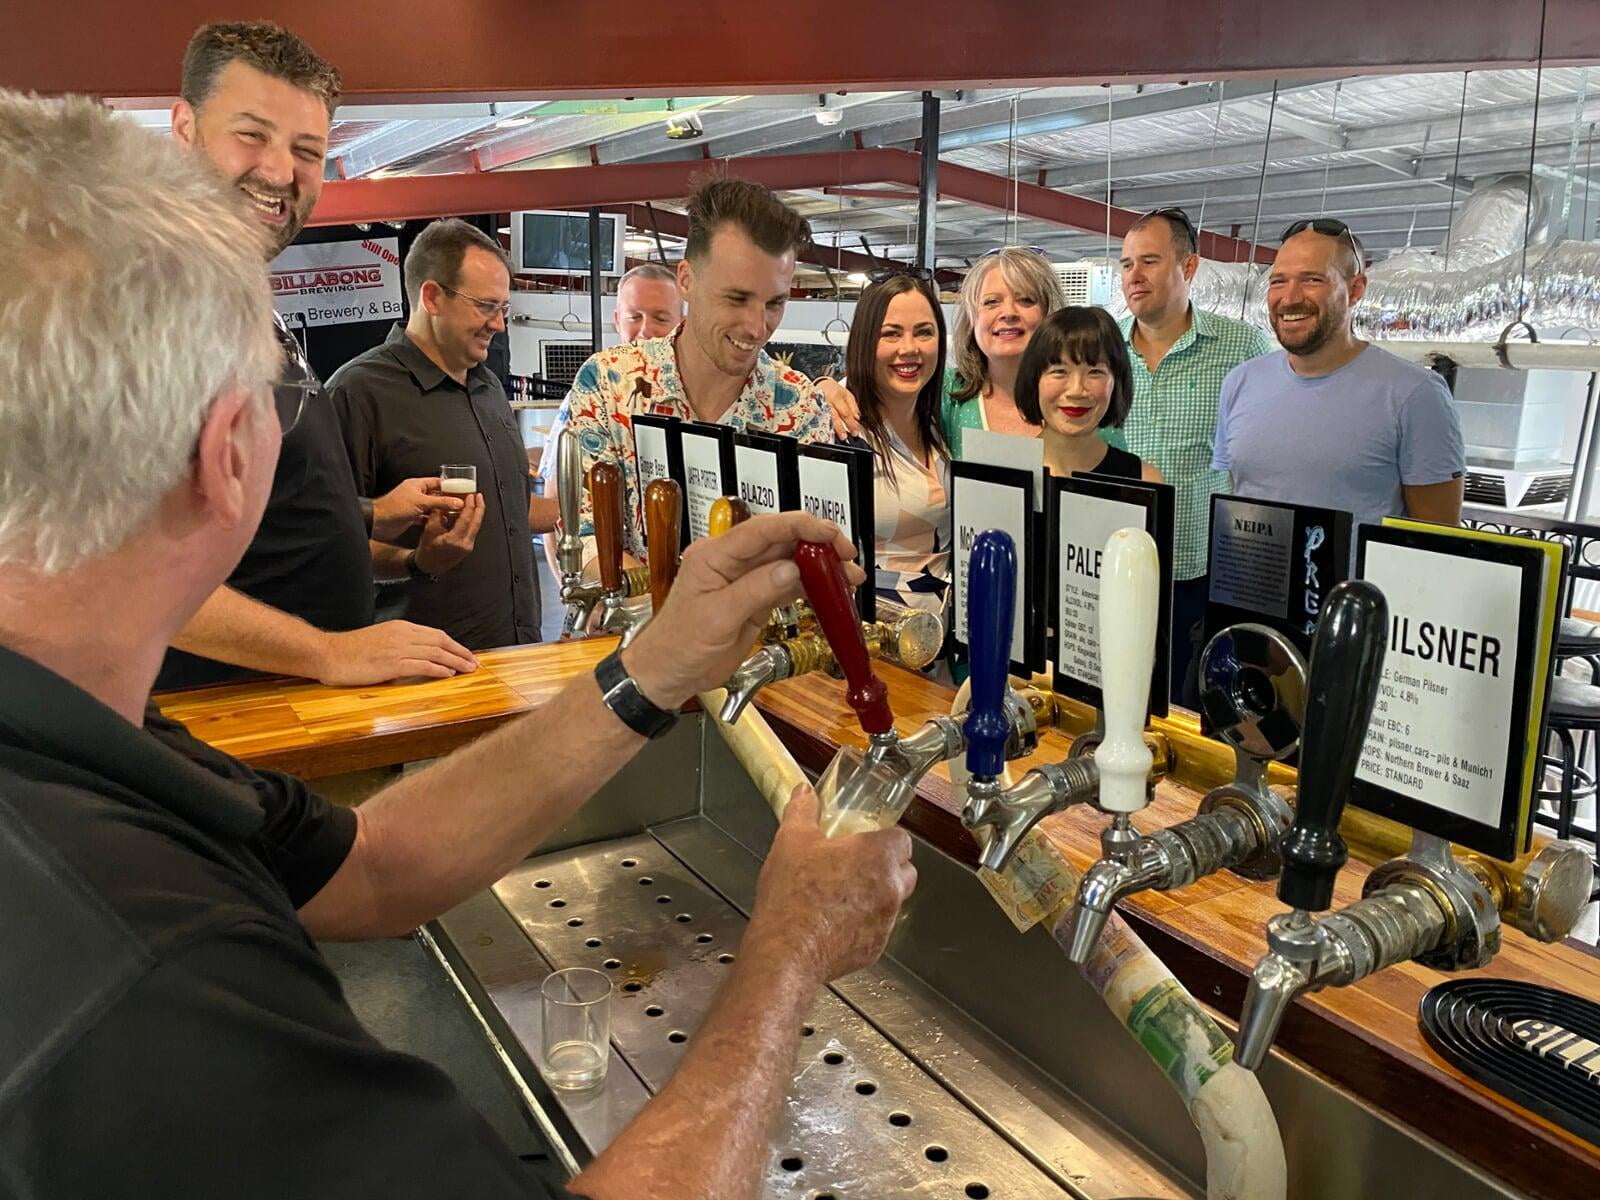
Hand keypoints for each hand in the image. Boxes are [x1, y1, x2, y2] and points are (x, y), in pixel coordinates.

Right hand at [315, 621, 478, 685]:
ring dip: (455, 662)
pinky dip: (437, 669)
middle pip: (440, 641)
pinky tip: (448, 674)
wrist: (327, 653)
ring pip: (434, 653)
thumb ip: (400, 644)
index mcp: (400, 627)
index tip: (466, 654)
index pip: (435, 634)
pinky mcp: (390, 664)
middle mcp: (402, 635)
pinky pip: (420, 666)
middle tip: (475, 663)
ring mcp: (396, 648)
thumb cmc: (351, 650)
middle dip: (460, 652)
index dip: (454, 645)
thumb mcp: (380, 639)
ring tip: (468, 670)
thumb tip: (419, 655)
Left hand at [372, 477, 462, 541]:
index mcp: (417, 485)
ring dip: (441, 511)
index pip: (437, 482)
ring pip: (432, 507)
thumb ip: (441, 502)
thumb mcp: (421, 502)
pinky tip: (442, 523)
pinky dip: (433, 520)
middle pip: (436, 495)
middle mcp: (416, 494)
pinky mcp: (411, 517)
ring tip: (455, 515)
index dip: (450, 486)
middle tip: (461, 504)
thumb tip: (458, 502)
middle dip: (448, 500)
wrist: (378, 522)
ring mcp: (414, 506)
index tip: (462, 491)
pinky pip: (426, 517)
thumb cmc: (395, 508)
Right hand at [413, 493, 484, 574]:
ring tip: (476, 502)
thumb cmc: (427, 551)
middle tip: (479, 496)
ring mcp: (468, 547)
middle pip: (477, 522)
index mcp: (454, 540)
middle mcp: (464, 544)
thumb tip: (445, 501)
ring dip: (477, 514)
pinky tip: (470, 514)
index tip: (470, 496)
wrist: (428, 566)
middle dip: (479, 507)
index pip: (466, 519)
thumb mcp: (429, 530)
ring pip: (476, 527)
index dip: (469, 506)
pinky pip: (473, 531)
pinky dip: (473, 520)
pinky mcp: (468, 547)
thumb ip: (438, 514)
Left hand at [619, 512, 863, 707]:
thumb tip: (790, 569)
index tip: (826, 532)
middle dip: (818, 545)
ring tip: (848, 576)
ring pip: (789, 562)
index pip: (762, 529)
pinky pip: (787, 585)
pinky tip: (830, 591)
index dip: (798, 526)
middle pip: (781, 541)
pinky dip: (811, 586)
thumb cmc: (677, 646)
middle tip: (846, 555)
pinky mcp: (754, 599)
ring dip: (820, 567)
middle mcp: (730, 562)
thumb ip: (756, 591)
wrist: (669, 674)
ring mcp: (744, 580)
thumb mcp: (717, 618)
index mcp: (714, 556)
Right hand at [750, 785, 915, 982]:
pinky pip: (876, 929)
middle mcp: (890, 888)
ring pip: (891, 901)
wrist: (786, 951)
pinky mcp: (875, 948)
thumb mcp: (791, 841)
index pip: (902, 839)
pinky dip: (862, 924)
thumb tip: (804, 793)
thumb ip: (802, 811)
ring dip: (874, 896)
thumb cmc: (792, 896)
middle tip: (853, 865)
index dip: (884, 838)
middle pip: (904, 871)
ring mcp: (885, 921)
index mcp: (877, 855)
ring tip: (839, 895)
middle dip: (885, 866)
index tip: (864, 840)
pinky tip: (833, 922)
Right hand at [817, 378, 861, 438]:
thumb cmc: (833, 389)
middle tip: (846, 437)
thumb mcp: (846, 394)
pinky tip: (829, 433)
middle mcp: (826, 402)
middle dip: (841, 429)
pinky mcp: (813, 410)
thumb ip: (853, 406)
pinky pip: (819, 420)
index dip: (851, 423)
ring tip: (839, 437)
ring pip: (826, 420)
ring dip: (833, 429)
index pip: (845, 412)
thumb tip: (857, 418)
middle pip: (834, 417)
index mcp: (836, 396)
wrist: (819, 383)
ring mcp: (818, 407)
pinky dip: (825, 428)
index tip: (855, 432)